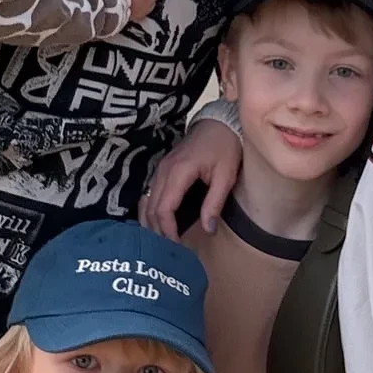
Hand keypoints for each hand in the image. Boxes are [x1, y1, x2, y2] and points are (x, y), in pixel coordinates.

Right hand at [140, 117, 242, 240]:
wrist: (220, 122)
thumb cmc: (225, 147)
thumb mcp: (225, 176)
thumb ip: (214, 203)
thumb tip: (208, 230)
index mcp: (178, 172)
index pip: (163, 209)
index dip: (167, 231)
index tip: (177, 247)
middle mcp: (164, 170)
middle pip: (151, 208)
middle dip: (158, 231)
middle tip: (170, 250)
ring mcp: (160, 168)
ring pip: (147, 202)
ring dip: (152, 223)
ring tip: (164, 241)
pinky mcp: (162, 169)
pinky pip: (150, 194)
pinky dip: (151, 211)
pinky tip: (159, 224)